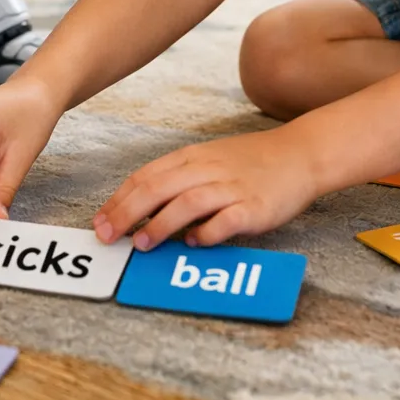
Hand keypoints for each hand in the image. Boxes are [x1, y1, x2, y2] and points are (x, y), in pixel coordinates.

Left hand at [93, 126, 322, 249]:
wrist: (300, 154)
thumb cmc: (250, 162)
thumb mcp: (209, 161)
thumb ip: (178, 181)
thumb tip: (142, 209)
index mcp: (192, 158)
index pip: (146, 177)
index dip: (119, 200)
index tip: (100, 221)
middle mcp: (207, 170)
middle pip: (158, 188)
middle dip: (127, 213)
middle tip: (107, 236)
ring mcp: (231, 188)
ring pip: (187, 203)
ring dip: (160, 224)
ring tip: (142, 244)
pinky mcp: (254, 207)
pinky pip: (225, 220)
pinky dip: (206, 232)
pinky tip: (193, 243)